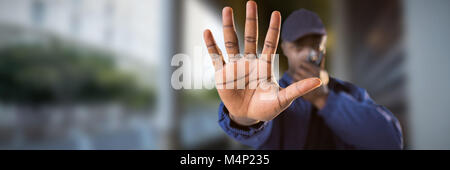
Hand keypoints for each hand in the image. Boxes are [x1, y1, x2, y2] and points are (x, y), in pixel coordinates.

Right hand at [203, 1, 321, 125]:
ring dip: (228, 26)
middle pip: (250, 37)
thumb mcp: (283, 99)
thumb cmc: (267, 107)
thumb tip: (318, 81)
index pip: (269, 43)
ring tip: (227, 9)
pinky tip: (207, 32)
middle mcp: (249, 62)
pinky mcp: (222, 74)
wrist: (248, 116)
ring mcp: (235, 66)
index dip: (273, 29)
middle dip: (250, 21)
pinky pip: (216, 57)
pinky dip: (211, 45)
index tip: (276, 13)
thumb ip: (297, 89)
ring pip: (231, 42)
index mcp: (264, 66)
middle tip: (251, 3)